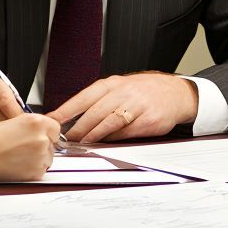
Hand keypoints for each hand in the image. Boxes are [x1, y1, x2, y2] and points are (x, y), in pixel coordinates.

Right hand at [0, 113, 59, 183]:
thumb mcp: (14, 121)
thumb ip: (33, 124)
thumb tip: (44, 129)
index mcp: (37, 122)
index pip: (55, 127)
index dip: (46, 132)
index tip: (39, 135)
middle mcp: (42, 139)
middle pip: (52, 142)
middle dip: (41, 145)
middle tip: (22, 147)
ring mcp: (41, 156)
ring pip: (48, 157)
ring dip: (38, 157)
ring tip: (18, 155)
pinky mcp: (37, 172)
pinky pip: (41, 170)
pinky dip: (33, 169)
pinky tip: (17, 164)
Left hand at [45, 73, 197, 142]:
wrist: (176, 93)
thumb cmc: (144, 91)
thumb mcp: (120, 88)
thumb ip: (100, 101)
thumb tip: (74, 119)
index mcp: (112, 83)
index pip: (83, 97)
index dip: (66, 110)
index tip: (51, 120)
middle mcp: (123, 92)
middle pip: (94, 112)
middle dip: (78, 128)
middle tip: (66, 140)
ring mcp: (137, 106)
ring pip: (109, 123)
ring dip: (93, 136)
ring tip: (81, 144)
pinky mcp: (148, 120)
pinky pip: (126, 132)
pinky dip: (113, 139)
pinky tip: (105, 143)